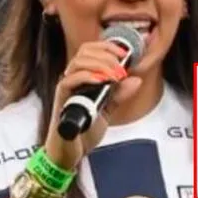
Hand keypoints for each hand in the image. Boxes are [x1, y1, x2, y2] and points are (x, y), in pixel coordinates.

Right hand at [44, 41, 141, 169]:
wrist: (71, 151)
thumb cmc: (84, 130)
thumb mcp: (108, 109)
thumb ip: (120, 94)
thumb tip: (136, 80)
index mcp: (83, 77)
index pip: (91, 50)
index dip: (108, 46)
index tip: (126, 53)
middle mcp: (72, 79)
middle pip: (85, 51)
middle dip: (107, 55)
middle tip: (122, 69)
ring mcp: (66, 88)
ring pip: (78, 62)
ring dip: (101, 65)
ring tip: (116, 76)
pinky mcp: (61, 100)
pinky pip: (69, 81)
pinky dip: (88, 76)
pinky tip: (102, 80)